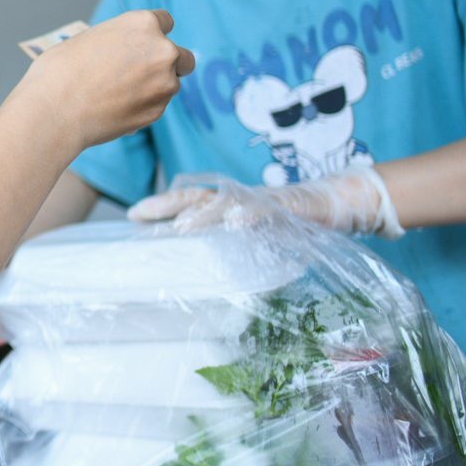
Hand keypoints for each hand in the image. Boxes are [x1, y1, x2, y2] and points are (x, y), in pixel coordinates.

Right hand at [19, 10, 193, 149]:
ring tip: (118, 95)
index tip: (144, 45)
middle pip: (182, 56)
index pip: (165, 21)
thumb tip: (121, 53)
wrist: (55, 110)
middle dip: (168, 64)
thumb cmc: (60, 71)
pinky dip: (142, 108)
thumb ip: (116, 42)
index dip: (153, 34)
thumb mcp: (88, 39)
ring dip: (154, 88)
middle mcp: (162, 50)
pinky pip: (156, 106)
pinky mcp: (157, 111)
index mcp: (142, 24)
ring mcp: (164, 83)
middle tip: (142, 73)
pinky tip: (114, 110)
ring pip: (171, 84)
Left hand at [129, 167, 404, 237]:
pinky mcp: (288, 207)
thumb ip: (231, 247)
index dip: (161, 205)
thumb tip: (198, 270)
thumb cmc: (289, 222)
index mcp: (228, 203)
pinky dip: (251, 216)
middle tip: (140, 216)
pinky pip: (266, 211)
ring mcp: (262, 200)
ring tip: (182, 226)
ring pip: (227, 202)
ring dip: (204, 214)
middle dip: (168, 205)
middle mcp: (239, 197)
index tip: (130, 215)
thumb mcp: (255, 237)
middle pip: (197, 195)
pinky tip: (236, 224)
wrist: (336, 203)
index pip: (188, 199)